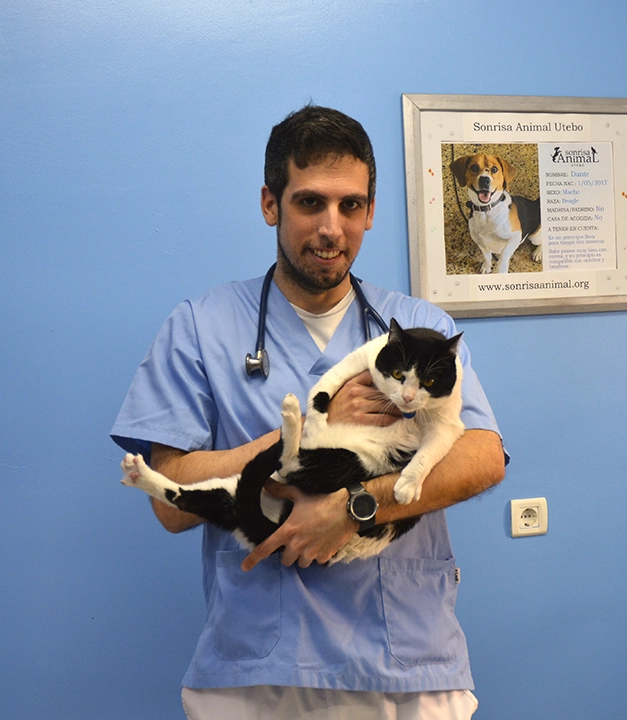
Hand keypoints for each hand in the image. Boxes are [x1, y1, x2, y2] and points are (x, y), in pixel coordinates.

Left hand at [241, 480, 357, 571]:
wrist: (348, 508)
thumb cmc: (322, 499)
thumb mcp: (299, 494)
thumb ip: (280, 491)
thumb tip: (265, 484)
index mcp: (288, 531)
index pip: (266, 548)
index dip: (253, 559)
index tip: (245, 567)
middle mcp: (298, 545)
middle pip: (285, 560)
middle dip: (288, 553)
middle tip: (295, 540)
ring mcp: (312, 553)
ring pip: (301, 562)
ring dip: (303, 555)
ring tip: (311, 541)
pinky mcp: (326, 556)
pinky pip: (317, 560)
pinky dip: (318, 554)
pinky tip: (323, 542)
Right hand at [327, 370, 400, 425]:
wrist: (322, 426)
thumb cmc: (335, 409)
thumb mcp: (343, 391)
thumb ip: (358, 383)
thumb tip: (378, 380)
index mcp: (352, 384)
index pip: (374, 377)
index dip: (386, 381)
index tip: (398, 384)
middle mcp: (355, 393)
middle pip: (382, 393)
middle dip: (395, 398)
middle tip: (406, 400)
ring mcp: (358, 407)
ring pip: (384, 406)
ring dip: (397, 410)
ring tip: (404, 411)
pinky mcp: (360, 420)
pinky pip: (382, 419)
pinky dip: (391, 419)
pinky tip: (397, 420)